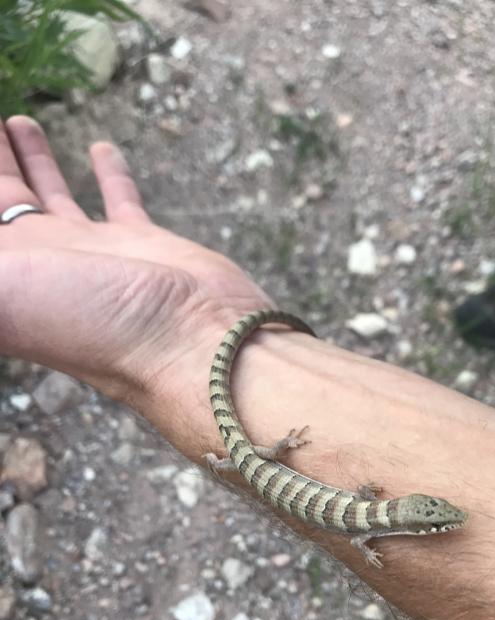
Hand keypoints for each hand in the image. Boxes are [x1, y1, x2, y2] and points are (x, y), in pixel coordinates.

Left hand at [0, 116, 272, 413]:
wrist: (197, 344)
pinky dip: (107, 172)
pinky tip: (98, 146)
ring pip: (51, 194)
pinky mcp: (145, 245)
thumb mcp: (7, 292)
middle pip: (1, 199)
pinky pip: (118, 199)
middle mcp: (46, 264)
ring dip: (32, 159)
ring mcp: (96, 254)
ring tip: (17, 122)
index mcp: (9, 273)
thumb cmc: (99, 324)